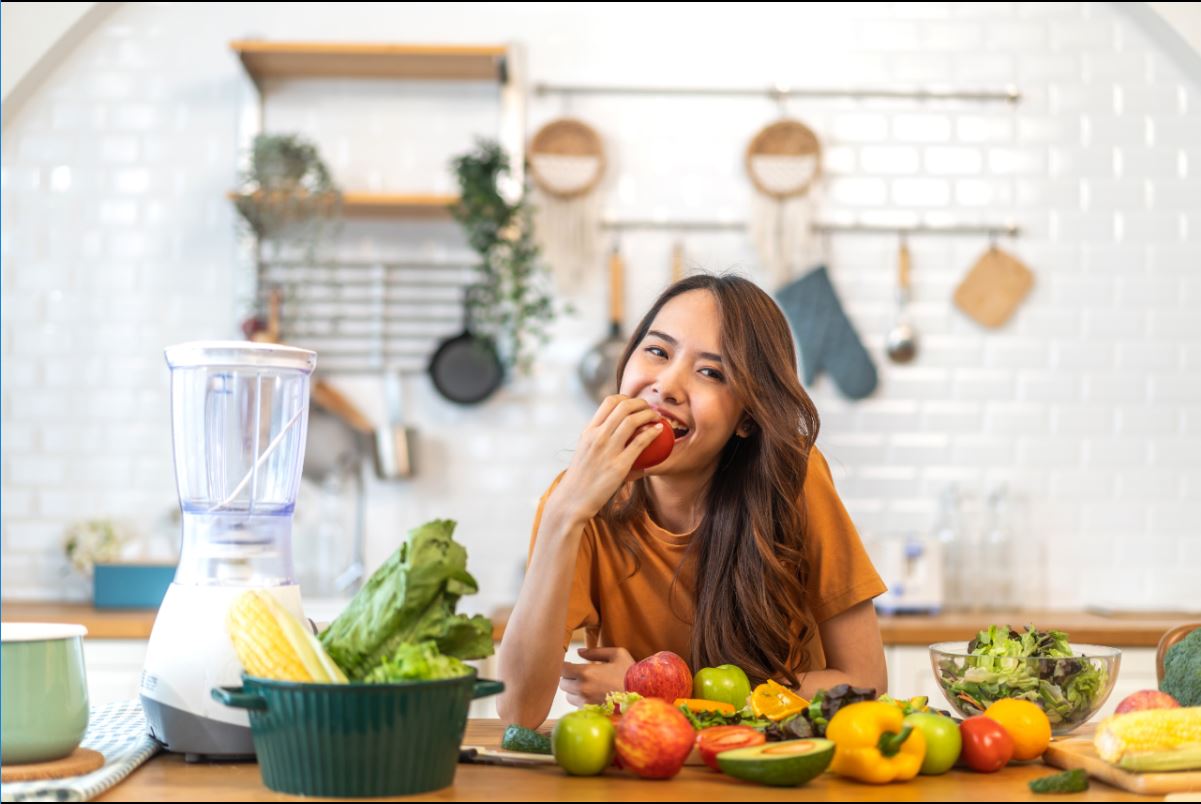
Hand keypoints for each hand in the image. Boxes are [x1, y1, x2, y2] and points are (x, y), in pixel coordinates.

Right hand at [550, 395, 663, 524]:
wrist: (573, 499)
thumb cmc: (582, 477)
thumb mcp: (585, 450)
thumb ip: (599, 438)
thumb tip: (618, 431)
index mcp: (589, 431)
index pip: (609, 402)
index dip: (627, 398)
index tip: (635, 404)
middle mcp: (597, 436)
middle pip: (624, 407)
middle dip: (642, 403)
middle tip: (650, 409)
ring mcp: (608, 450)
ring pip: (633, 420)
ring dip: (649, 414)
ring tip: (657, 417)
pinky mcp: (619, 465)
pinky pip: (640, 442)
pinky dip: (652, 432)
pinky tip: (658, 430)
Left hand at [559, 647, 635, 706]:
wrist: (642, 695)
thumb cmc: (630, 673)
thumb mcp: (617, 654)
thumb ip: (595, 651)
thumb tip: (579, 652)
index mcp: (586, 672)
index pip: (562, 669)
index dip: (565, 666)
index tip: (571, 665)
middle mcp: (582, 688)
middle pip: (563, 683)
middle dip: (569, 678)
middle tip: (580, 675)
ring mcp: (585, 703)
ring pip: (569, 696)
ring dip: (574, 691)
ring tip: (588, 686)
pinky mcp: (591, 713)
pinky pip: (578, 707)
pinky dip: (582, 702)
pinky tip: (594, 697)